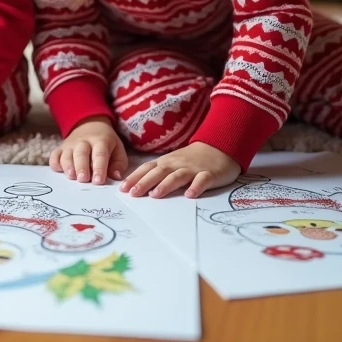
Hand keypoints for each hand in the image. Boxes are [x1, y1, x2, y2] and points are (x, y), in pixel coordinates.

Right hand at [49, 117, 128, 184]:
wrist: (90, 125)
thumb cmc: (106, 143)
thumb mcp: (118, 149)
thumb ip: (119, 164)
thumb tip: (115, 177)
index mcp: (101, 141)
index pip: (100, 154)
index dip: (99, 168)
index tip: (98, 181)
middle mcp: (84, 142)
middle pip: (81, 154)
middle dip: (82, 167)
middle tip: (83, 179)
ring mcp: (70, 144)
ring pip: (66, 154)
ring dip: (68, 166)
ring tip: (71, 176)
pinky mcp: (60, 148)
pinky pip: (55, 155)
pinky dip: (54, 163)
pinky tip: (58, 171)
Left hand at [120, 142, 239, 198]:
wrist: (219, 146)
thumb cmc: (192, 159)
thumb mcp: (172, 163)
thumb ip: (158, 173)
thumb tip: (137, 186)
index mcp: (167, 162)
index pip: (147, 169)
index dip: (135, 178)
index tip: (122, 189)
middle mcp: (177, 164)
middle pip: (159, 172)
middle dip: (145, 182)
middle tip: (133, 194)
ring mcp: (194, 168)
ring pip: (178, 176)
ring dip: (166, 185)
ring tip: (155, 195)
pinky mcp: (210, 174)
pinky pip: (203, 180)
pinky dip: (196, 187)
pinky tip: (190, 195)